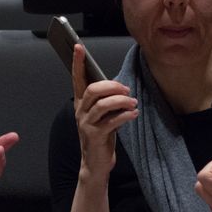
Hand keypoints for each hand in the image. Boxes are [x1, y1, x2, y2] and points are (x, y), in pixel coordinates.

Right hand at [71, 43, 136, 181]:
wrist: (96, 164)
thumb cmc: (101, 136)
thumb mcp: (103, 116)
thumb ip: (107, 101)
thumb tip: (120, 87)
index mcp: (81, 104)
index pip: (77, 79)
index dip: (77, 63)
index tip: (78, 47)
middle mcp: (81, 112)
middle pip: (93, 90)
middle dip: (112, 86)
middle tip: (127, 89)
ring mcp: (86, 124)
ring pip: (103, 105)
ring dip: (121, 101)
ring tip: (133, 102)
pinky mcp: (95, 136)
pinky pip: (112, 121)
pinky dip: (125, 115)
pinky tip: (134, 114)